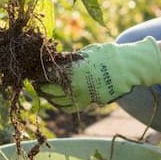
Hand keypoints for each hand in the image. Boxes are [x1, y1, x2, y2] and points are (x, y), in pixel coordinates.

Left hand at [38, 37, 160, 109]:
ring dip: (49, 96)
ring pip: (58, 101)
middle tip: (35, 82)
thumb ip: (71, 59)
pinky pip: (69, 107)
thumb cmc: (107, 55)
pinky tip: (57, 99)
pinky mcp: (89, 102)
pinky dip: (60, 104)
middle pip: (50, 89)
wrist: (127, 68)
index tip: (33, 71)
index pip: (48, 75)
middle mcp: (75, 85)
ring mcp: (82, 96)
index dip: (38, 74)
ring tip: (44, 90)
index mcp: (72, 70)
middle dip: (40, 86)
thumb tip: (56, 61)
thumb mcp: (87, 52)